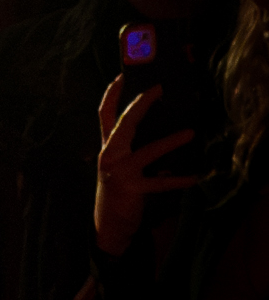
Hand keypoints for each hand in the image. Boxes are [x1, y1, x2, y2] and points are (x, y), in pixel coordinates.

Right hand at [95, 76, 197, 256]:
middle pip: (123, 123)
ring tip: (191, 133)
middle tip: (158, 89)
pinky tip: (194, 177)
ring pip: (148, 151)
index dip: (111, 94)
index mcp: (106, 147)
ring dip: (171, 142)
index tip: (122, 75)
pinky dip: (178, 180)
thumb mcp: (116, 165)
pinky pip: (160, 182)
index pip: (104, 114)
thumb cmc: (116, 191)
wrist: (108, 224)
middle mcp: (110, 155)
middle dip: (140, 104)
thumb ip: (126, 147)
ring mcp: (121, 172)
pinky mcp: (132, 189)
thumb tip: (153, 127)